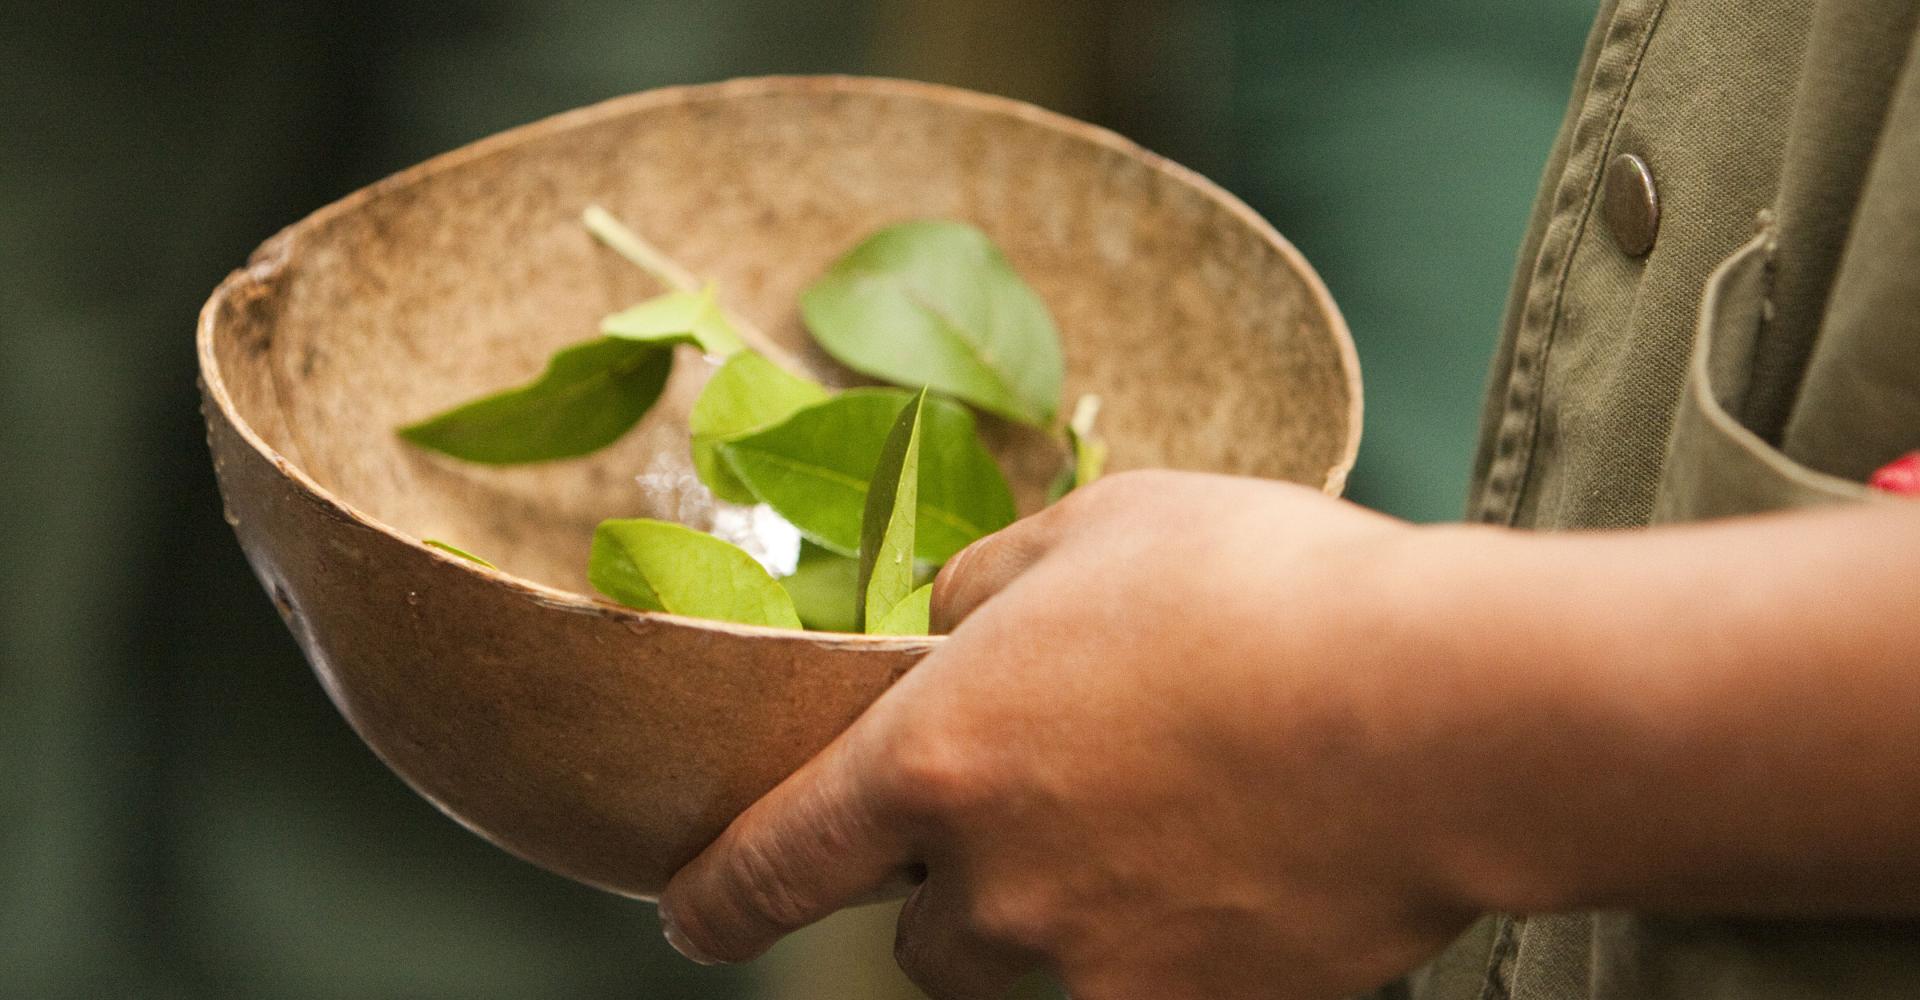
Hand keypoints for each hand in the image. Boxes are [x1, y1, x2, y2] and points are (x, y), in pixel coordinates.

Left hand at [658, 471, 1482, 998]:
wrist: (1445, 711)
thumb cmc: (1266, 590)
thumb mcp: (1099, 529)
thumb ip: (988, 584)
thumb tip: (943, 625)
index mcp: (938, 757)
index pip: (772, 862)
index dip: (715, 900)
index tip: (693, 917)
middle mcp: (996, 886)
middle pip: (919, 939)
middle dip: (953, 890)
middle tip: (1044, 812)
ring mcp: (1096, 967)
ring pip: (1029, 973)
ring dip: (1052, 922)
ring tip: (1158, 831)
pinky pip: (1141, 995)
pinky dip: (1163, 949)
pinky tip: (1238, 868)